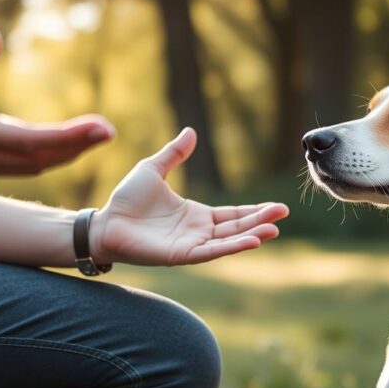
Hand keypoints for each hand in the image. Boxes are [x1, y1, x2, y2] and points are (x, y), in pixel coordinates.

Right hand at [0, 28, 114, 181]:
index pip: (31, 141)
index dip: (70, 137)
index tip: (101, 127)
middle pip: (39, 160)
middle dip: (77, 146)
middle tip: (109, 131)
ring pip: (32, 168)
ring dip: (66, 154)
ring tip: (96, 136)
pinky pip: (20, 168)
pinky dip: (47, 157)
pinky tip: (68, 144)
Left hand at [91, 128, 289, 265]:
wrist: (104, 222)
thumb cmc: (126, 200)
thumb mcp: (153, 169)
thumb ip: (174, 153)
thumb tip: (191, 131)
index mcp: (196, 215)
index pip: (232, 214)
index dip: (254, 210)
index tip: (277, 207)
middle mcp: (198, 232)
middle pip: (236, 226)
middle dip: (260, 221)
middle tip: (284, 213)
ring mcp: (191, 245)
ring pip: (228, 241)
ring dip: (252, 235)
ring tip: (274, 229)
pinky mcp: (181, 255)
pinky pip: (211, 252)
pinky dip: (232, 247)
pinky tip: (251, 241)